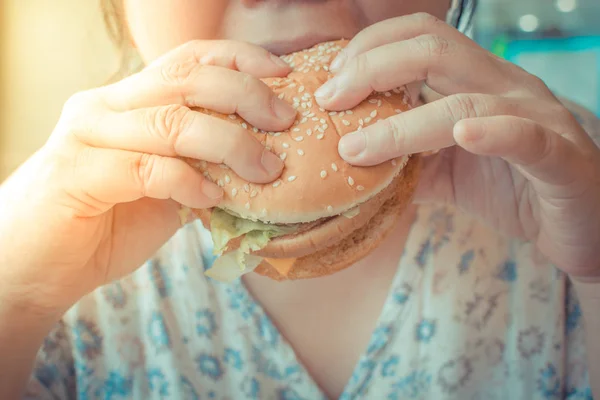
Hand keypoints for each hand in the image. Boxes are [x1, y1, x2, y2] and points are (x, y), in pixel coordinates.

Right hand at [0, 40, 295, 311]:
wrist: (41, 266)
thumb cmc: (109, 223)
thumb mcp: (168, 186)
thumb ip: (203, 166)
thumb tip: (266, 161)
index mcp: (129, 99)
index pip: (189, 59)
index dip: (240, 60)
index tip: (285, 77)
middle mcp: (106, 104)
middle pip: (187, 80)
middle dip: (246, 96)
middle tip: (286, 121)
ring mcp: (88, 134)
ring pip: (172, 122)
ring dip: (230, 143)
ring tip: (267, 169)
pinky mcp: (78, 172)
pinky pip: (148, 169)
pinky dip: (190, 182)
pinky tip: (214, 198)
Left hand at [315, 13, 599, 278]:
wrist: (580, 223)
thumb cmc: (512, 188)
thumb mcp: (446, 172)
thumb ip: (404, 162)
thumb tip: (348, 167)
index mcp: (475, 83)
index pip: (419, 38)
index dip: (370, 49)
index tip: (330, 82)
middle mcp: (502, 88)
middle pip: (434, 48)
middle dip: (372, 67)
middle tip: (328, 100)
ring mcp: (534, 117)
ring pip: (465, 100)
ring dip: (402, 124)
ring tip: (355, 147)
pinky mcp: (559, 157)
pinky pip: (526, 136)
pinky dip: (493, 132)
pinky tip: (462, 135)